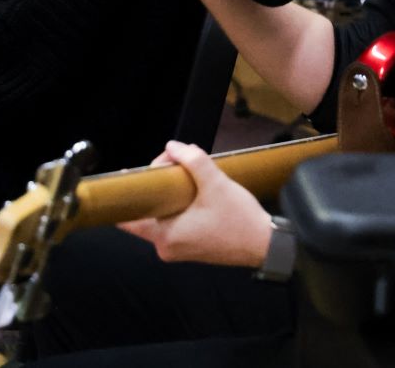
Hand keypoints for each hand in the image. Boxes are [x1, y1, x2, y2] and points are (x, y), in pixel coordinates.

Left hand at [118, 141, 272, 267]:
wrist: (266, 244)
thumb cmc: (240, 219)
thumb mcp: (216, 184)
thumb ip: (193, 160)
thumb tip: (172, 146)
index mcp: (165, 236)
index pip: (128, 219)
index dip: (128, 194)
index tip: (131, 175)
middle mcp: (166, 247)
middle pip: (146, 212)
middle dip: (157, 186)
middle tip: (173, 165)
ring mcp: (178, 250)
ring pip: (161, 216)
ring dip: (169, 194)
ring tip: (185, 173)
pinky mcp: (190, 247)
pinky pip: (173, 223)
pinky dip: (178, 206)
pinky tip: (193, 190)